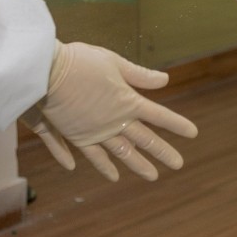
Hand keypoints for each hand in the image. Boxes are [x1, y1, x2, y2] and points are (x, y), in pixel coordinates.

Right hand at [23, 42, 196, 180]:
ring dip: (135, 165)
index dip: (177, 124)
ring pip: (118, 154)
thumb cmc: (79, 61)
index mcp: (126, 103)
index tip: (193, 134)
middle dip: (162, 152)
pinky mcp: (72, 136)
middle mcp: (113, 123)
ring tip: (151, 176)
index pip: (158, 115)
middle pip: (142, 140)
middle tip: (178, 165)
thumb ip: (138, 75)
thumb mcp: (112, 61)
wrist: (43, 74)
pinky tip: (98, 171)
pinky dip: (94, 163)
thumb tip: (165, 81)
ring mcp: (93, 133)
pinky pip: (84, 153)